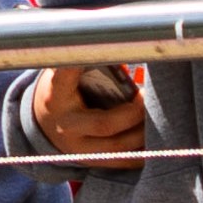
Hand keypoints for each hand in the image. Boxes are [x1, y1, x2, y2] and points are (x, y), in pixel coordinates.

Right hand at [27, 62, 150, 167]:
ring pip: (119, 147)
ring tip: (157, 115)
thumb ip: (83, 63)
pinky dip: (144, 152)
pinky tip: (157, 139)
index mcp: (56, 97)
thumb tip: (115, 40)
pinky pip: (123, 162)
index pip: (64, 79)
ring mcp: (78, 149)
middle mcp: (66, 126)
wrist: (45, 125)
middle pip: (105, 124)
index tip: (95, 50)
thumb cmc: (63, 92)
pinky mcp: (92, 161)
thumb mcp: (63, 75)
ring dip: (144, 131)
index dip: (77, 67)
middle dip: (135, 112)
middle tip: (149, 97)